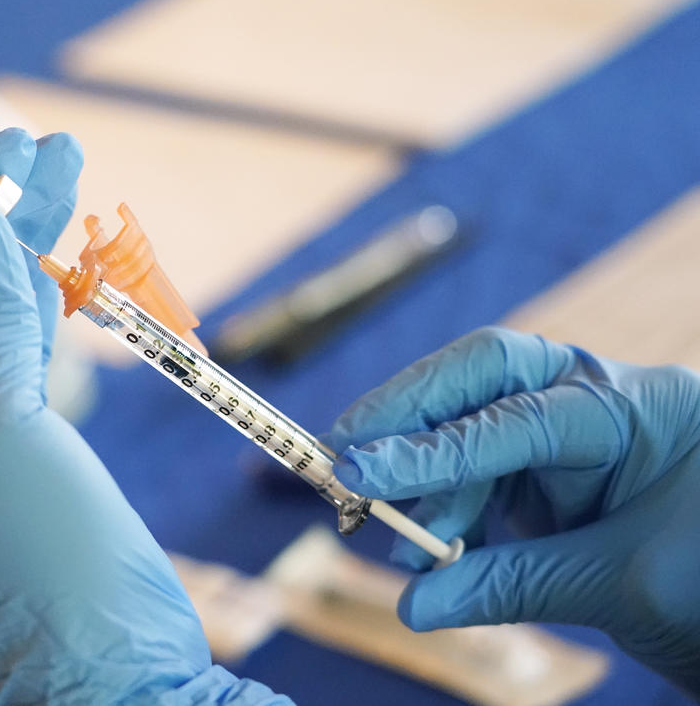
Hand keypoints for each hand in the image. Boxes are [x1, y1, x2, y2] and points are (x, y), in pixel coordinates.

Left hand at [0, 128, 289, 704]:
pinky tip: (70, 258)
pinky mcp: (41, 443)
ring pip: (4, 312)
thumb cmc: (36, 547)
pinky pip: (37, 351)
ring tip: (70, 173)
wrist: (105, 653)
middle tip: (45, 144)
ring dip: (34, 246)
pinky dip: (55, 300)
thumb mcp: (0, 417)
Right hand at [325, 327, 699, 695]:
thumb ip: (512, 586)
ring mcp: (568, 427)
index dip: (433, 448)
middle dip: (409, 413)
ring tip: (387, 528)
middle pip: (483, 376)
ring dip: (421, 474)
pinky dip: (444, 500)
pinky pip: (479, 466)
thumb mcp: (621, 587)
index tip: (360, 470)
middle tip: (344, 453)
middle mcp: (596, 397)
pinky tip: (428, 544)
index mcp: (637, 409)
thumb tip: (413, 607)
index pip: (519, 415)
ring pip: (470, 420)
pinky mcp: (547, 464)